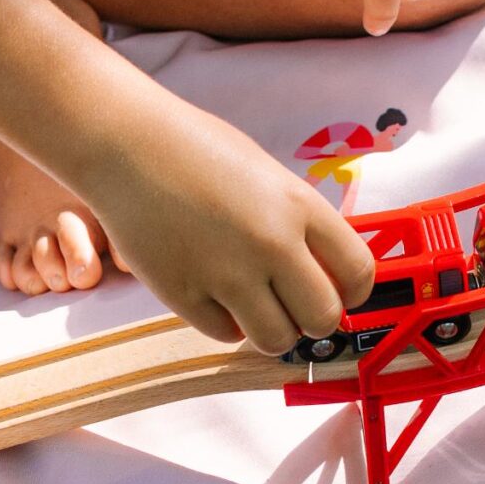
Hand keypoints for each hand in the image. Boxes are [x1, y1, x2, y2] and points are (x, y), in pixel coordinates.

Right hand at [91, 91, 374, 348]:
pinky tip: (214, 291)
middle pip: (323, 317)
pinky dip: (226, 322)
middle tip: (295, 303)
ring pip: (277, 340)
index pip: (358, 273)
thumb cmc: (196, 148)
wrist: (126, 143)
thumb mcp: (267, 175)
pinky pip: (226, 334)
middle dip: (314, 318)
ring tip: (255, 302)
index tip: (339, 291)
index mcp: (298, 205)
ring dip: (272, 328)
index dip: (353, 291)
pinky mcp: (183, 295)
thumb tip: (324, 271)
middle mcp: (270, 243)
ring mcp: (225, 273)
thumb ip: (298, 221)